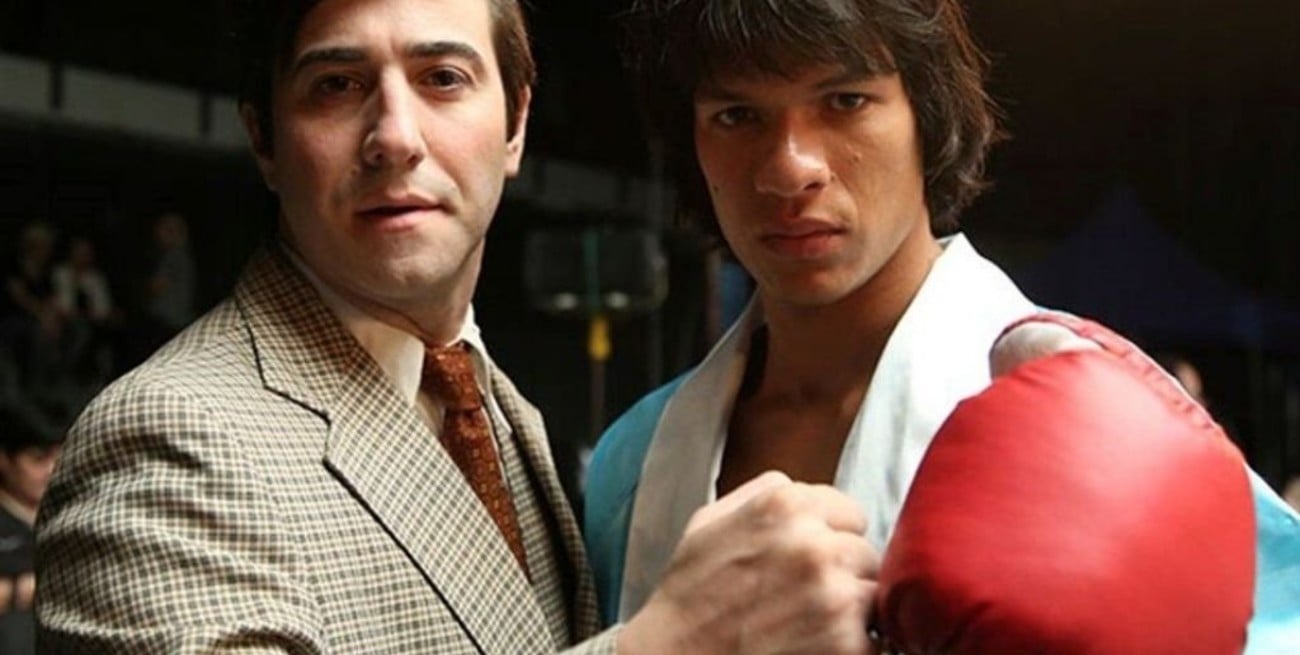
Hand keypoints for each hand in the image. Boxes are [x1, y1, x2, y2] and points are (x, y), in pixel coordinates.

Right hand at [619, 471, 878, 654]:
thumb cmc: (690, 596)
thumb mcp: (710, 521)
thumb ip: (764, 493)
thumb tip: (804, 489)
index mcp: (785, 505)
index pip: (849, 513)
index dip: (831, 538)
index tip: (809, 560)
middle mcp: (814, 544)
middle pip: (864, 553)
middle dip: (842, 573)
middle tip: (803, 596)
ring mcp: (834, 595)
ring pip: (873, 593)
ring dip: (851, 610)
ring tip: (808, 623)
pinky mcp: (847, 643)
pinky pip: (874, 637)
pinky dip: (852, 645)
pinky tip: (813, 643)